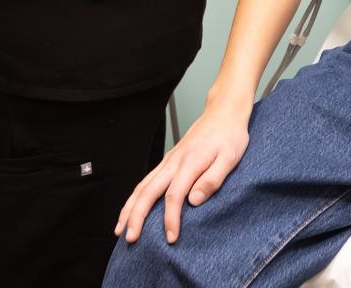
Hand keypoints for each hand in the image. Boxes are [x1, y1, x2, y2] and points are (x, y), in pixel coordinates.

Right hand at [115, 98, 252, 244]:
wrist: (223, 112)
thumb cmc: (229, 136)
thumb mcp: (230, 158)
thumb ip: (212, 179)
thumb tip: (194, 200)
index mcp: (190, 162)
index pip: (174, 195)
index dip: (170, 218)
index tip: (170, 238)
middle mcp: (174, 162)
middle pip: (148, 191)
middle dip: (137, 217)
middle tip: (131, 239)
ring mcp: (168, 161)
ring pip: (142, 186)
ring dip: (129, 208)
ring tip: (120, 229)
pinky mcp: (168, 161)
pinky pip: (146, 181)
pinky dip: (135, 197)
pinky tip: (131, 208)